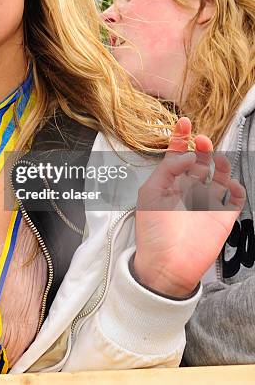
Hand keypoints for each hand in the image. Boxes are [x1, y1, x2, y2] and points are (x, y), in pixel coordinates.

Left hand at [134, 117, 244, 297]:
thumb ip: (167, 170)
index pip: (178, 154)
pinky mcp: (223, 216)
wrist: (166, 264)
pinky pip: (235, 197)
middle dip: (202, 147)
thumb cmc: (153, 229)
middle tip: (201, 140)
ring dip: (220, 162)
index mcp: (169, 182)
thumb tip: (188, 156)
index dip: (181, 137)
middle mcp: (189, 188)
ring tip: (215, 158)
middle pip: (200, 160)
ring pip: (220, 174)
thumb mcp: (150, 193)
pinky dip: (235, 187)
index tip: (184, 122)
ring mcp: (207, 201)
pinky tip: (226, 184)